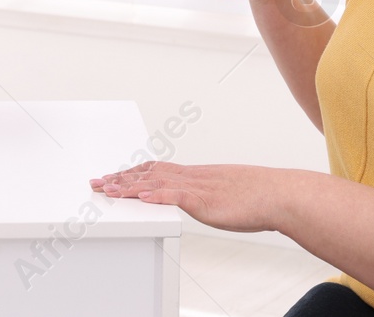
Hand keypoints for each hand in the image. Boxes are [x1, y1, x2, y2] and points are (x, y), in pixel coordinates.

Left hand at [90, 161, 288, 233]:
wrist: (277, 194)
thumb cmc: (256, 197)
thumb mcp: (223, 195)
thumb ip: (205, 196)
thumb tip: (196, 201)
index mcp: (195, 175)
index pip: (155, 170)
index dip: (131, 174)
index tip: (112, 178)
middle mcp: (192, 177)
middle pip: (148, 175)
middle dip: (120, 179)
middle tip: (96, 183)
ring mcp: (198, 187)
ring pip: (156, 183)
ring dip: (129, 187)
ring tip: (108, 190)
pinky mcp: (206, 200)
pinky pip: (177, 196)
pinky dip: (157, 196)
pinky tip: (141, 198)